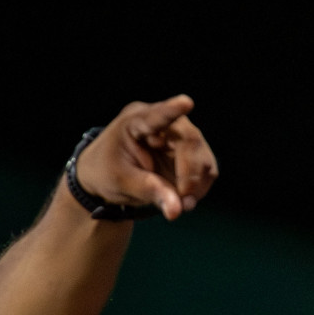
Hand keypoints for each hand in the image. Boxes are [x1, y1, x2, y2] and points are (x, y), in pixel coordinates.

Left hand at [75, 95, 217, 220]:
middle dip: (189, 174)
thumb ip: (149, 192)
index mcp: (135, 122)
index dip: (172, 110)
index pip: (156, 116)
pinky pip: (206, 168)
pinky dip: (199, 187)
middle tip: (184, 201)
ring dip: (197, 183)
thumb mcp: (121, 183)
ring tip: (183, 204)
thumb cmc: (107, 173)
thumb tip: (177, 211)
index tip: (185, 103)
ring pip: (202, 155)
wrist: (107, 176)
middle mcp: (163, 123)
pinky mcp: (190, 152)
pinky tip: (185, 199)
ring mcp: (180, 135)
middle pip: (189, 140)